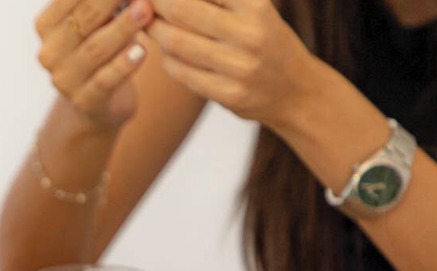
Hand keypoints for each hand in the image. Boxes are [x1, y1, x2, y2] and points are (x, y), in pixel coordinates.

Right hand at [36, 0, 155, 128]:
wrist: (97, 102)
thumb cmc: (98, 49)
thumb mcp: (94, 22)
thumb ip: (99, 3)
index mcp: (46, 25)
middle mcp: (49, 52)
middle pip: (84, 19)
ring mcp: (65, 79)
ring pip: (95, 49)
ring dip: (122, 28)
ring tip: (145, 11)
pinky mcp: (85, 101)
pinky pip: (105, 80)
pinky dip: (124, 65)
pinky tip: (142, 52)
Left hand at [147, 0, 315, 125]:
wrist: (296, 91)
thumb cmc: (267, 41)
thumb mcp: (254, 9)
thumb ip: (219, 0)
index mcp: (256, 6)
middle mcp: (249, 34)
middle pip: (181, 11)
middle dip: (154, 4)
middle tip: (140, 1)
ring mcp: (239, 68)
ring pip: (175, 43)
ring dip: (154, 31)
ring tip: (148, 23)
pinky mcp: (228, 95)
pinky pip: (181, 72)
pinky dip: (166, 59)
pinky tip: (166, 51)